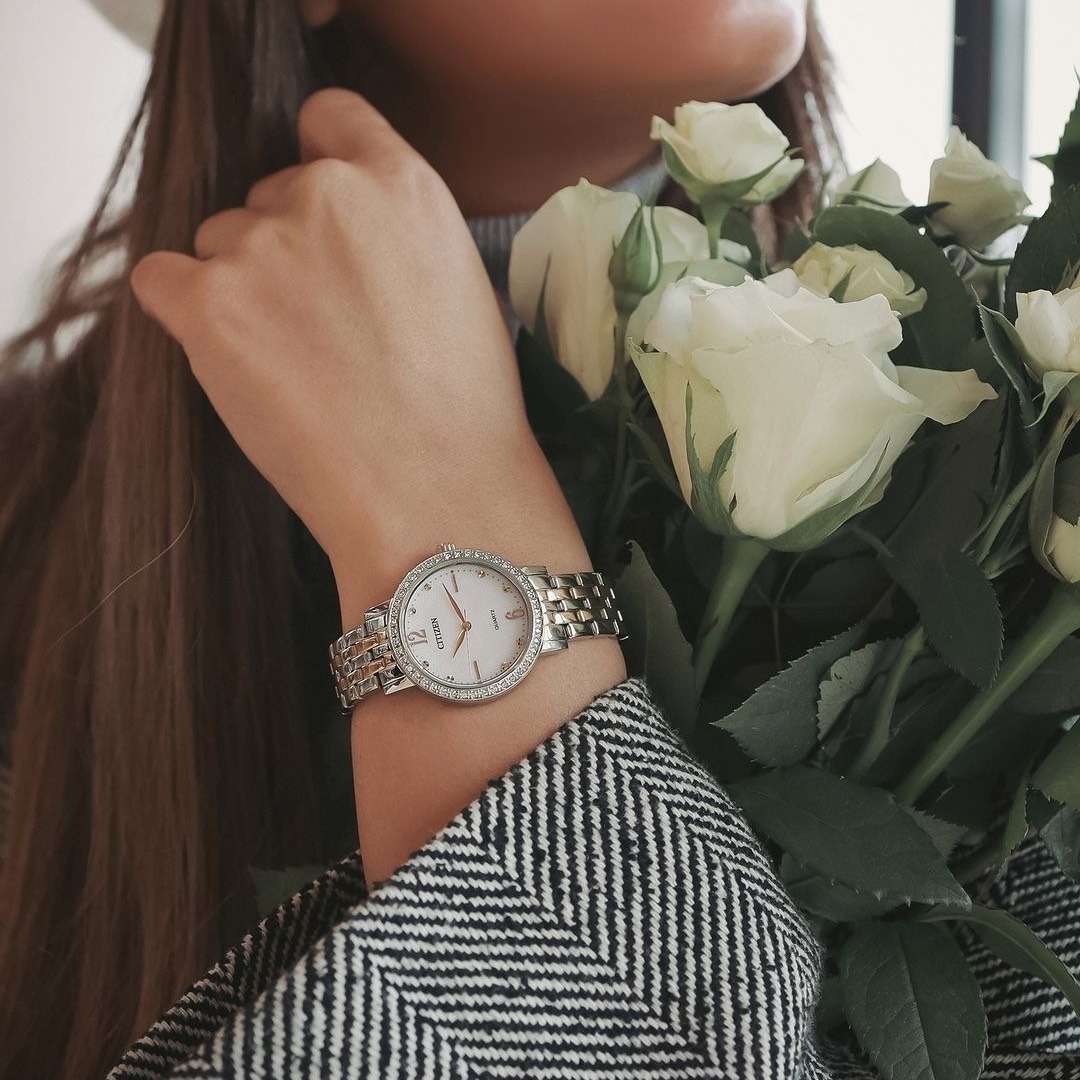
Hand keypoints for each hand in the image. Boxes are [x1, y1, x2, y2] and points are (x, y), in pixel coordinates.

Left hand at [130, 89, 570, 617]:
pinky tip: (225, 355)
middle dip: (283, 247)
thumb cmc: (466, 410)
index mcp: (402, 185)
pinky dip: (180, 312)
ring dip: (239, 291)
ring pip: (218, 245)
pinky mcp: (209, 304)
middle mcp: (328, 196)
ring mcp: (263, 247)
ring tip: (292, 368)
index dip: (320, 161)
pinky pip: (159, 280)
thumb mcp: (461, 287)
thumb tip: (348, 243)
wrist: (436, 491)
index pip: (330, 117)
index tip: (319, 210)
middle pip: (267, 195)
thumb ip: (400, 235)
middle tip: (319, 328)